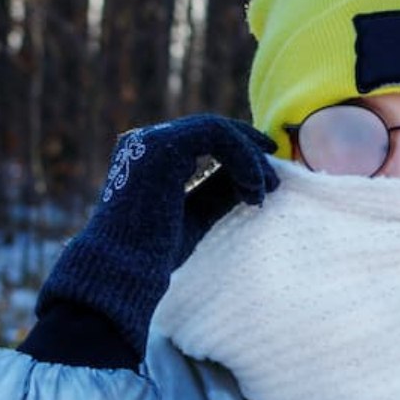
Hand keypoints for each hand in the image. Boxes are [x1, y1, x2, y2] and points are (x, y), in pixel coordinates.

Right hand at [37, 114, 278, 356]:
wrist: (125, 270)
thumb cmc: (155, 251)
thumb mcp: (197, 214)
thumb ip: (220, 190)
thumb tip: (257, 177)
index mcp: (150, 155)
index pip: (205, 140)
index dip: (241, 151)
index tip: (266, 176)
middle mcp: (147, 140)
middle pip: (214, 131)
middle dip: (250, 154)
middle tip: (274, 184)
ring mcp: (151, 139)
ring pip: (218, 130)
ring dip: (249, 159)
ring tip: (264, 191)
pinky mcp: (162, 146)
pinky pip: (217, 134)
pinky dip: (242, 158)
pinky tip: (252, 189)